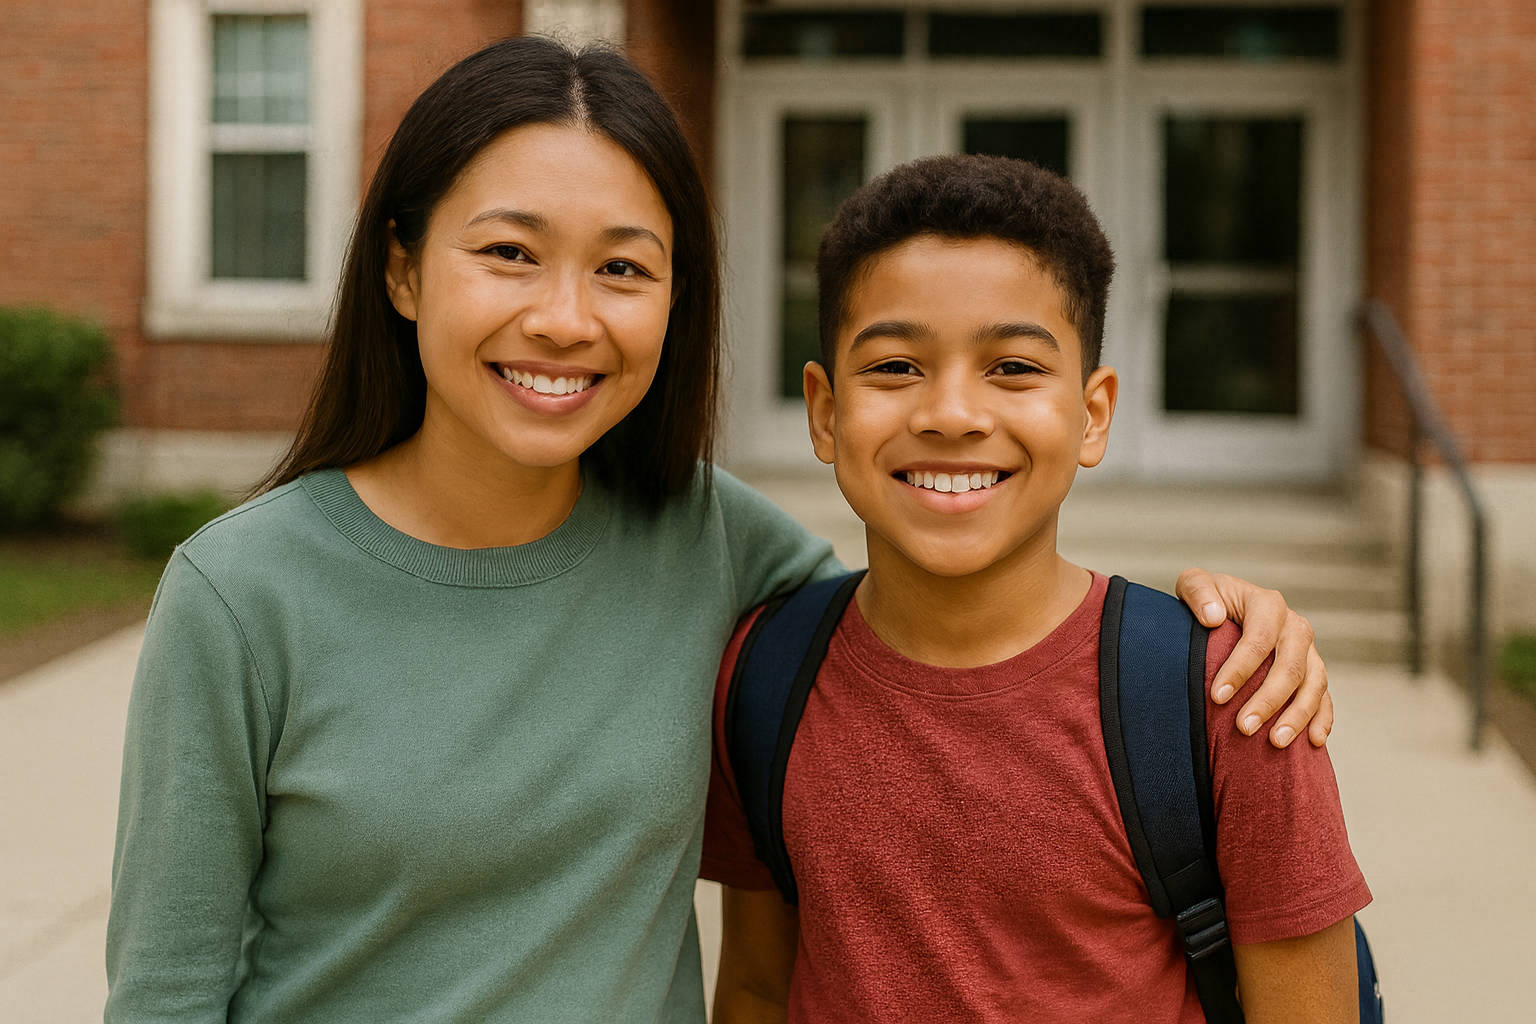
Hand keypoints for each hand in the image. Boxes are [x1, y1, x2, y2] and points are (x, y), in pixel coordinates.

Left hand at [1174, 569, 1331, 748]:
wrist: (1225, 607)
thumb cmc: (1208, 601)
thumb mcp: (1195, 585)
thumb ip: (1198, 591)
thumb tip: (1213, 617)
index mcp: (1268, 604)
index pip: (1259, 639)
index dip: (1240, 669)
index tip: (1217, 696)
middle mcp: (1294, 626)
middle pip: (1290, 667)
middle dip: (1268, 700)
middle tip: (1243, 727)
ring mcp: (1308, 650)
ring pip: (1314, 684)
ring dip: (1297, 716)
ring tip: (1276, 742)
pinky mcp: (1314, 671)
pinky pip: (1325, 697)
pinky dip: (1323, 719)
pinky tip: (1312, 741)